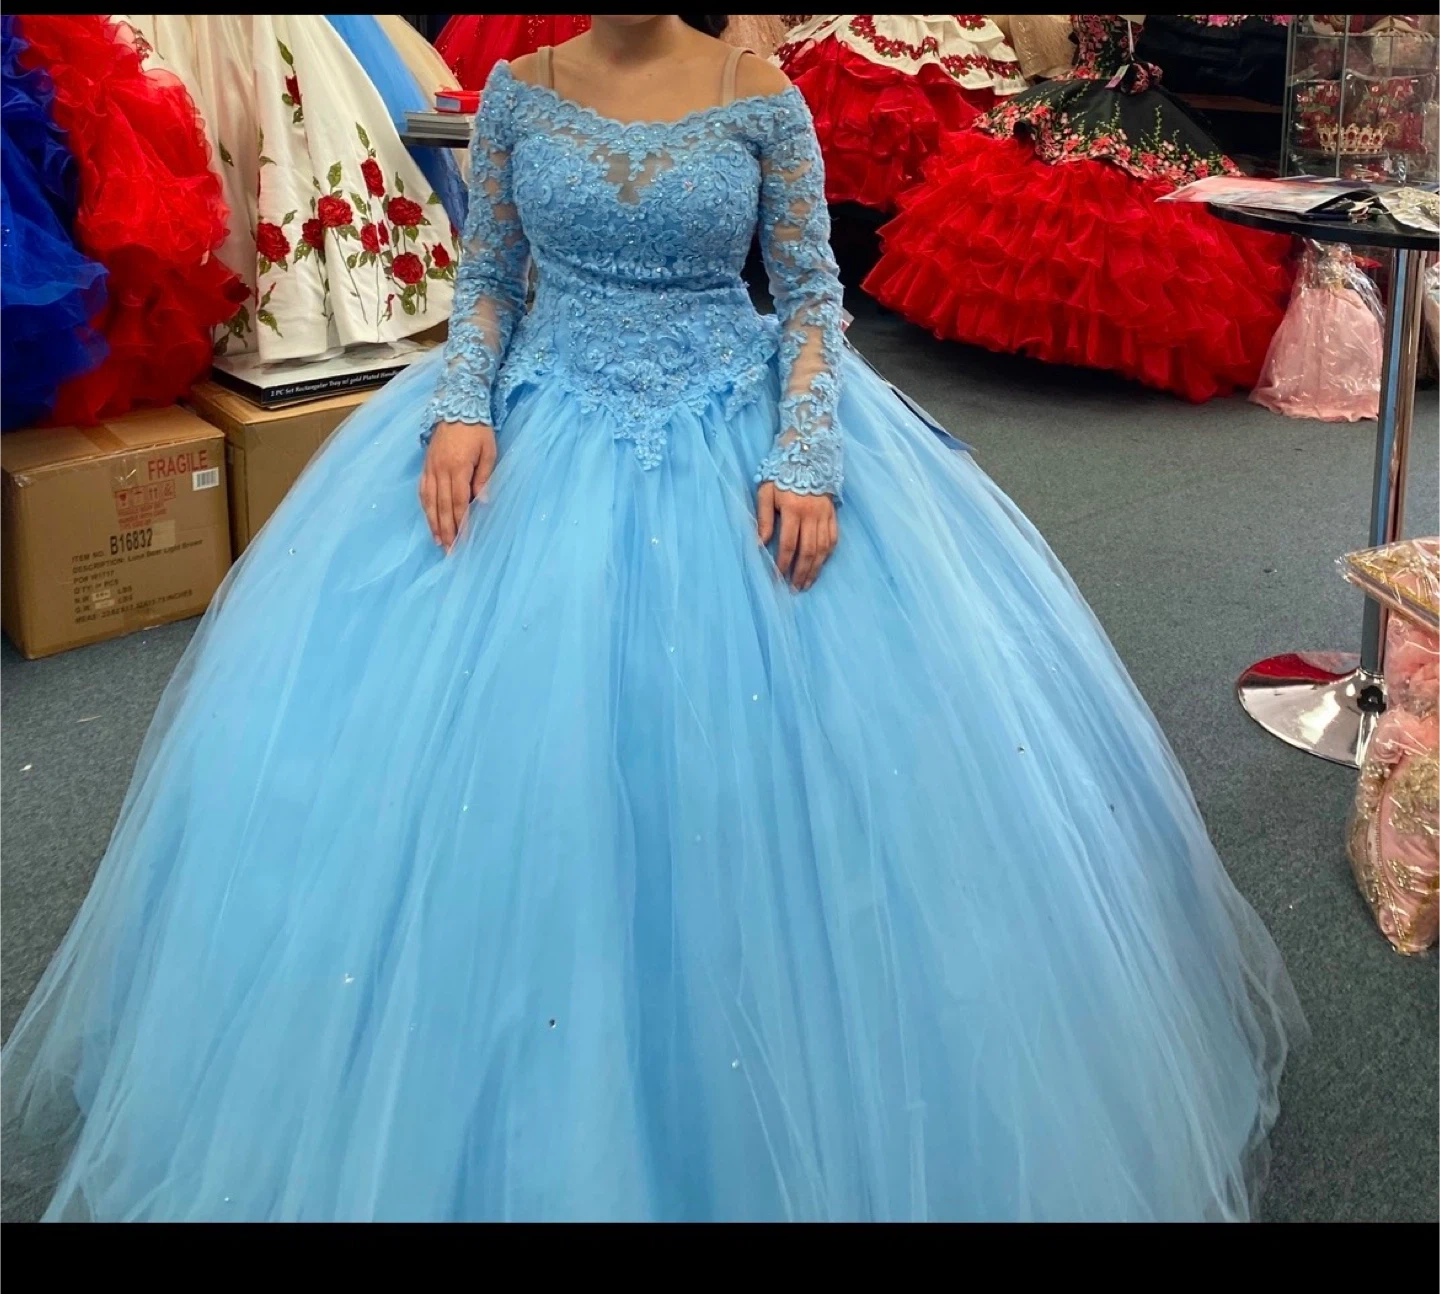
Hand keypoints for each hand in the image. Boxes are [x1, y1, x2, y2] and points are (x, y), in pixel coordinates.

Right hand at [419, 421, 496, 550]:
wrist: (456, 404)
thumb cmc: (477, 429)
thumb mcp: (489, 451)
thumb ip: (484, 477)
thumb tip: (482, 502)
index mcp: (458, 467)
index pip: (459, 502)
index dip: (461, 523)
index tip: (463, 540)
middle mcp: (441, 470)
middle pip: (443, 506)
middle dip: (446, 530)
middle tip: (449, 551)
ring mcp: (431, 468)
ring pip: (430, 501)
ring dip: (434, 523)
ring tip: (438, 542)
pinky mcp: (426, 465)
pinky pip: (423, 491)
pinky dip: (425, 508)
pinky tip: (429, 519)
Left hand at [756, 481, 837, 591]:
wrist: (808, 455)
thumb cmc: (781, 475)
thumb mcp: (766, 492)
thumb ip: (763, 518)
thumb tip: (759, 544)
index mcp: (792, 509)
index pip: (789, 544)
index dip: (783, 563)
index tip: (777, 578)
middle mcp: (811, 515)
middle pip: (808, 551)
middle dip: (801, 572)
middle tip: (794, 588)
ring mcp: (824, 515)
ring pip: (822, 548)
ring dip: (815, 569)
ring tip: (807, 583)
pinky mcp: (832, 514)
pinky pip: (833, 539)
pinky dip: (827, 555)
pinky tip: (820, 566)